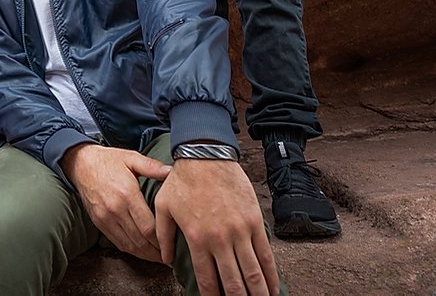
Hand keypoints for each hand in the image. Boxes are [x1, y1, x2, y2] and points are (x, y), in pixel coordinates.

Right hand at [60, 143, 170, 262]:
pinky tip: (141, 251)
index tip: (173, 244)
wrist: (80, 164)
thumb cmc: (108, 160)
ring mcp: (105, 218)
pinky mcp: (98, 222)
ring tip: (158, 258)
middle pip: (140, 239)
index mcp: (127, 194)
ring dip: (145, 254)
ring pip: (129, 245)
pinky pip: (117, 242)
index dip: (162, 239)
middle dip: (157, 251)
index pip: (148, 226)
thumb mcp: (131, 157)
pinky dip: (131, 250)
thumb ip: (153, 166)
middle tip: (170, 257)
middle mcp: (115, 209)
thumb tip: (172, 171)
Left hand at [153, 159, 277, 295]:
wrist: (206, 154)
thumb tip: (164, 260)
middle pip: (233, 282)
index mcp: (197, 239)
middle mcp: (220, 239)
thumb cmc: (182, 180)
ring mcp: (240, 231)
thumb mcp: (163, 207)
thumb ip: (163, 236)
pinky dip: (271, 274)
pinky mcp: (255, 221)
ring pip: (253, 272)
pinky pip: (265, 254)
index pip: (207, 280)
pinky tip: (272, 288)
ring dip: (257, 293)